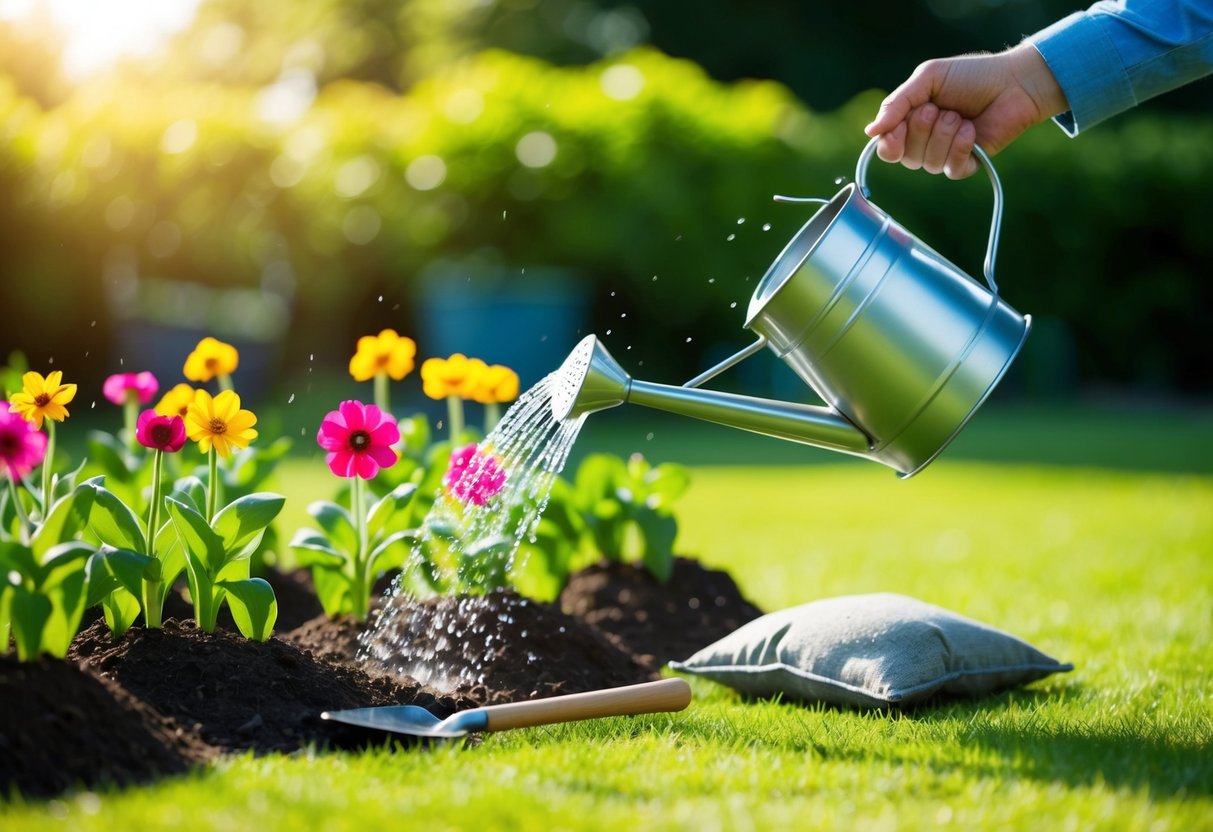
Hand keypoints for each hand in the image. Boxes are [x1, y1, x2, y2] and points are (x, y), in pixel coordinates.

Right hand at [863, 43, 1067, 178]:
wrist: (1013, 82)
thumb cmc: (972, 76)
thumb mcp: (928, 78)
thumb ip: (897, 103)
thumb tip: (871, 132)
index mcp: (911, 122)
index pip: (887, 148)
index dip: (890, 143)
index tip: (897, 127)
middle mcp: (925, 142)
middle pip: (906, 158)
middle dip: (921, 131)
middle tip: (939, 109)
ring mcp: (946, 154)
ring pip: (929, 164)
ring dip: (944, 136)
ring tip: (960, 116)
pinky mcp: (967, 163)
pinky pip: (951, 169)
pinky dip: (960, 147)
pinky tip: (972, 130)